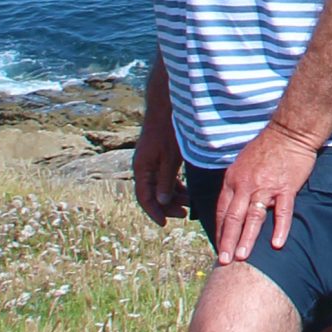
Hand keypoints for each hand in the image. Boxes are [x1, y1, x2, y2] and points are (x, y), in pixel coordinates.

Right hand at [132, 106, 187, 224]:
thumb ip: (165, 180)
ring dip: (173, 196)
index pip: (144, 197)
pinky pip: (165, 178)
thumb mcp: (169, 158)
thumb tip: (161, 201)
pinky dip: (175, 186)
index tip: (164, 224)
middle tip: (184, 214)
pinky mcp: (159, 158)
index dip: (154, 212)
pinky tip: (188, 191)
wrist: (166, 107)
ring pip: (160, 187)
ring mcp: (151, 162)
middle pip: (152, 194)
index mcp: (142, 168)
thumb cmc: (168, 131)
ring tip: (189, 204)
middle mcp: (144, 167)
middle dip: (167, 206)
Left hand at [213, 122, 319, 264]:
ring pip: (254, 217)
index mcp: (233, 180)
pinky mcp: (286, 188)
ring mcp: (266, 187)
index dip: (221, 231)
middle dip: (228, 241)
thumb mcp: (241, 163)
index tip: (219, 247)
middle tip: (224, 261)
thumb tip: (231, 204)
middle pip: (234, 218)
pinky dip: (280, 228)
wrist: (289, 132)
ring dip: (247, 239)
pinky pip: (282, 212)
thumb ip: (236, 184)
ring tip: (242, 257)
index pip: (223, 210)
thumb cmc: (266, 147)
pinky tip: (276, 244)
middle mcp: (246, 185)